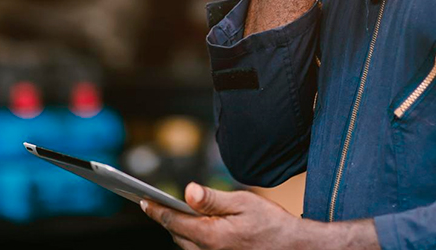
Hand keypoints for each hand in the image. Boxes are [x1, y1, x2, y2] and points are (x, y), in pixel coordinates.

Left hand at [141, 183, 306, 249]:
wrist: (293, 249)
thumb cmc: (271, 224)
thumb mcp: (243, 202)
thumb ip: (212, 199)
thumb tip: (188, 191)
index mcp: (211, 236)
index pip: (174, 220)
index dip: (156, 209)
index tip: (142, 200)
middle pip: (177, 233)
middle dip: (166, 218)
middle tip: (153, 203)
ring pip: (186, 244)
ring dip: (179, 229)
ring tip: (173, 212)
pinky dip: (192, 238)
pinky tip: (196, 227)